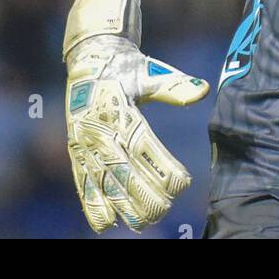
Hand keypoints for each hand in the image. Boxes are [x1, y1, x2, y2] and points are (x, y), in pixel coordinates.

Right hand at [64, 0, 209, 232]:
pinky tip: (104, 224)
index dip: (161, 165)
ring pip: (103, 178)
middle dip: (142, 193)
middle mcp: (99, 127)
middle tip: (163, 212)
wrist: (91, 54)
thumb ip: (174, 85)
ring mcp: (84, 140)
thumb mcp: (151, 71)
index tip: (182, 183)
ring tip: (140, 224)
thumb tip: (202, 90)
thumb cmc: (127, 66)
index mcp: (119, 107)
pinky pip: (82, 179)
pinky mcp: (76, 149)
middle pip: (123, 167)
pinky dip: (91, 202)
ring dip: (121, 203)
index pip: (143, 143)